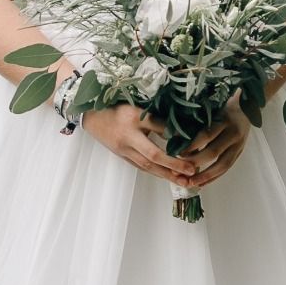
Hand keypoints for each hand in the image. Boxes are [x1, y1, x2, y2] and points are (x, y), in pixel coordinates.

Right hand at [82, 102, 202, 187]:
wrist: (90, 115)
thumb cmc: (114, 105)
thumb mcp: (134, 103)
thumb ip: (154, 113)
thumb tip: (179, 123)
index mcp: (132, 117)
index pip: (159, 126)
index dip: (176, 134)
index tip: (195, 139)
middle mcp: (128, 136)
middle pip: (154, 153)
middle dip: (174, 164)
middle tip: (192, 170)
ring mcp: (124, 149)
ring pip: (148, 166)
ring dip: (168, 174)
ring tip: (186, 181)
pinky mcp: (122, 157)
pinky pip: (142, 167)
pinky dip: (157, 173)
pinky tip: (169, 177)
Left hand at [176, 89, 251, 186]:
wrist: (247, 107)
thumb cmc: (223, 105)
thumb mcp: (211, 108)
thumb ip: (198, 120)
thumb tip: (175, 135)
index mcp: (224, 119)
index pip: (206, 134)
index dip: (192, 145)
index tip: (178, 153)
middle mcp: (233, 133)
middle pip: (214, 151)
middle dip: (196, 163)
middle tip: (180, 171)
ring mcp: (239, 144)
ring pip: (222, 164)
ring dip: (206, 176)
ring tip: (191, 183)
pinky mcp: (240, 152)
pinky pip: (227, 168)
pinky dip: (214, 177)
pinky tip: (202, 183)